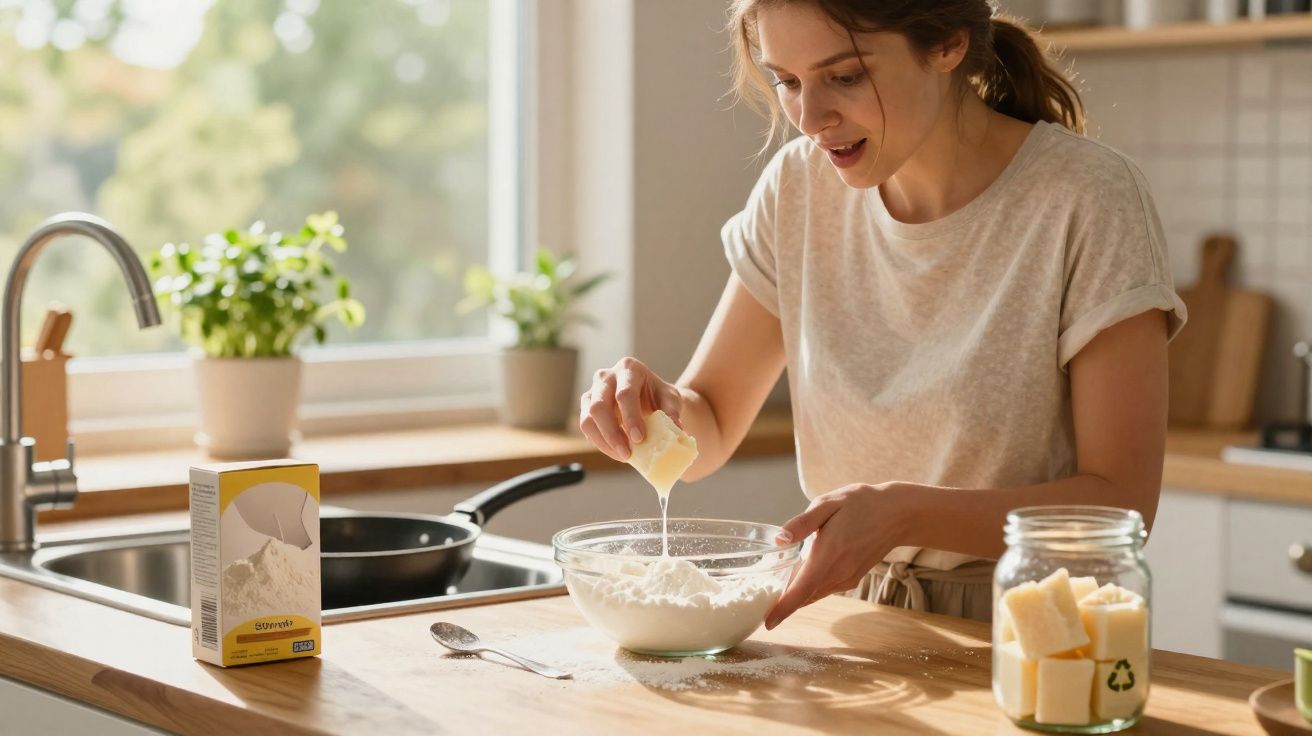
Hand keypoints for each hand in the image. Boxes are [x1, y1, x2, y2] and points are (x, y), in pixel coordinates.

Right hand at [579, 357, 683, 461]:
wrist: (650, 398)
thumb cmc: (660, 396)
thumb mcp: (671, 399)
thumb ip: (672, 412)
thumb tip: (676, 430)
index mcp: (629, 368)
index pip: (625, 394)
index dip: (630, 418)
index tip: (640, 439)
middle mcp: (606, 376)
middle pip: (600, 406)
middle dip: (612, 433)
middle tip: (627, 454)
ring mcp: (593, 391)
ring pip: (587, 418)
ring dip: (604, 442)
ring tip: (623, 456)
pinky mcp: (586, 408)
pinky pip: (587, 428)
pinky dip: (601, 443)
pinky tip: (617, 453)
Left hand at [764, 482, 917, 629]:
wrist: (896, 514)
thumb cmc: (860, 504)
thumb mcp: (828, 503)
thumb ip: (802, 523)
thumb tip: (779, 540)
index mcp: (828, 553)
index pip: (801, 589)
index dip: (783, 609)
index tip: (766, 623)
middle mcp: (838, 572)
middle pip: (804, 596)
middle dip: (781, 604)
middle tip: (756, 604)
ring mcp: (846, 578)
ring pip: (813, 594)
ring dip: (794, 597)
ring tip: (770, 594)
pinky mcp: (851, 579)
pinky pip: (823, 589)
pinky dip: (808, 589)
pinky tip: (797, 579)